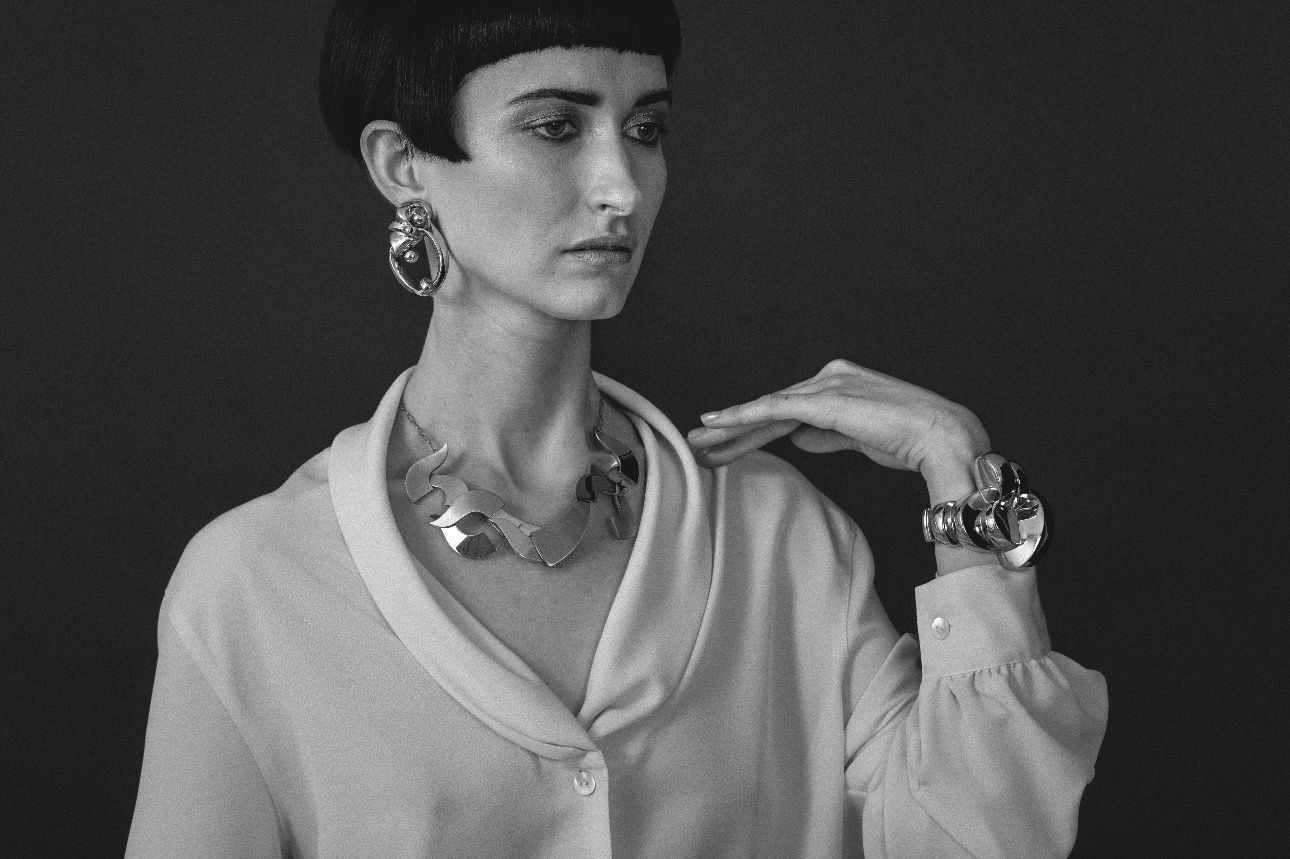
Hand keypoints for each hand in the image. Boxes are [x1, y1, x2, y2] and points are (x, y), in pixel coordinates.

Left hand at [685, 359, 990, 482]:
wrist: (942, 438)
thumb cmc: (911, 441)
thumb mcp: (861, 438)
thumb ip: (829, 434)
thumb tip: (800, 438)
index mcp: (841, 383)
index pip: (788, 410)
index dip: (754, 430)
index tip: (725, 447)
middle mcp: (829, 378)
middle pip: (771, 408)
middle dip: (732, 430)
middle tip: (698, 444)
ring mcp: (826, 386)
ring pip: (766, 410)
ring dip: (729, 429)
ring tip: (698, 444)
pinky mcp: (823, 401)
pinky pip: (773, 409)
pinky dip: (742, 417)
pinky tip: (717, 424)